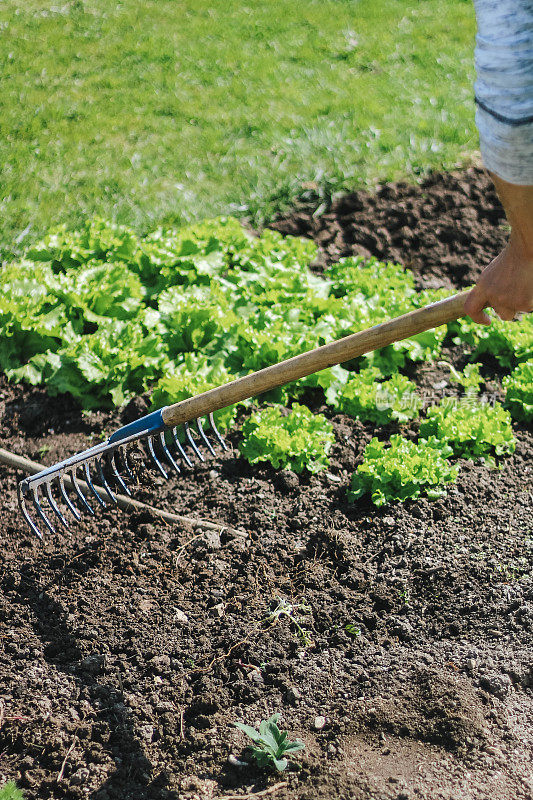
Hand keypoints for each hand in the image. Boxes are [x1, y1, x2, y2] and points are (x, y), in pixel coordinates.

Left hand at [464, 172, 532, 324]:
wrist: (529, 245)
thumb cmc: (515, 255)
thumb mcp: (496, 271)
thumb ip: (492, 288)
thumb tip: (494, 304)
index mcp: (483, 286)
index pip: (471, 308)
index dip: (478, 318)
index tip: (487, 320)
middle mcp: (493, 296)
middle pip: (503, 314)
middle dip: (511, 307)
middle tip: (518, 290)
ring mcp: (509, 300)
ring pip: (519, 310)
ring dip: (524, 300)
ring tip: (526, 281)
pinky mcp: (524, 303)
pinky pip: (530, 306)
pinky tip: (532, 282)